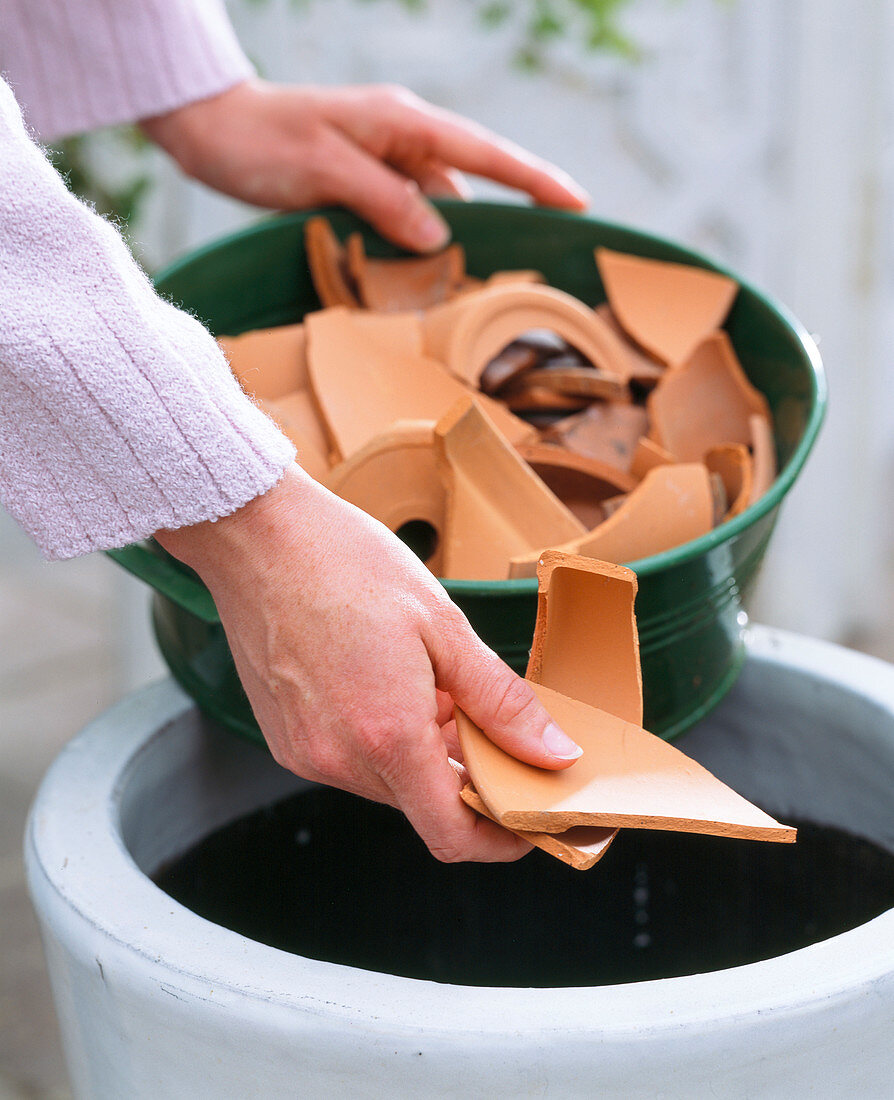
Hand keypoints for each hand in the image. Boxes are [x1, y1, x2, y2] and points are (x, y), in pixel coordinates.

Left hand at [141, 79, 588, 251]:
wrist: (206, 124)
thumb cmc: (258, 140)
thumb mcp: (323, 170)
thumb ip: (384, 201)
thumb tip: (438, 235)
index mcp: (400, 121)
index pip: (483, 152)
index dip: (533, 179)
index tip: (576, 202)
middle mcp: (400, 136)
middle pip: (471, 179)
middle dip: (509, 212)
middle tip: (544, 254)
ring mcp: (382, 157)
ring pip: (438, 202)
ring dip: (457, 236)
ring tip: (483, 278)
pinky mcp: (362, 178)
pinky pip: (406, 212)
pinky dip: (418, 240)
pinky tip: (421, 271)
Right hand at [155, 465, 582, 862]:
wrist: (254, 535)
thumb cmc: (346, 564)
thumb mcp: (442, 625)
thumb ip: (500, 701)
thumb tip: (553, 753)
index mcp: (387, 736)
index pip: (451, 835)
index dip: (499, 839)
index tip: (528, 821)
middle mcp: (337, 759)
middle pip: (421, 804)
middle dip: (464, 775)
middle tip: (484, 715)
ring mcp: (303, 752)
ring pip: (386, 781)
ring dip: (422, 752)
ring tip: (428, 682)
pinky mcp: (283, 737)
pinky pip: (349, 760)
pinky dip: (382, 739)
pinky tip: (386, 680)